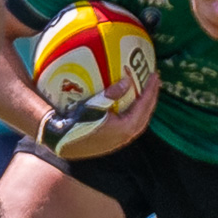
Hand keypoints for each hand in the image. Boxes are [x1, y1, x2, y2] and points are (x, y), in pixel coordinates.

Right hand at [44, 74, 159, 159]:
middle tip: (155, 81)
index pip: (144, 106)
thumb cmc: (76, 123)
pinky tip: (130, 103)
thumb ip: (111, 94)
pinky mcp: (113, 141)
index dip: (151, 90)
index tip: (155, 75)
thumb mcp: (92, 106)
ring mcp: (120, 140)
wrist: (62, 141)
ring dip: (145, 105)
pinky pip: (131, 124)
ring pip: (139, 121)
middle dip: (152, 97)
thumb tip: (127, 81)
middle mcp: (126, 136)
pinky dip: (135, 112)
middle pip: (146, 114)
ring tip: (146, 91)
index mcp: (125, 128)